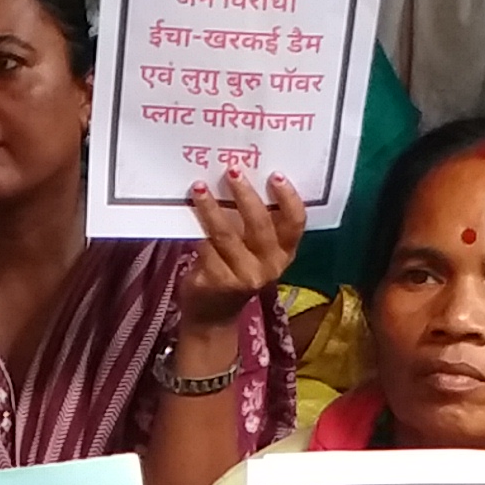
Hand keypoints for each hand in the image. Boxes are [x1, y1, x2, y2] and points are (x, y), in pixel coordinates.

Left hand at [173, 172, 306, 328]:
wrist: (214, 313)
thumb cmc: (235, 268)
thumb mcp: (254, 249)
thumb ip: (256, 222)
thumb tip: (240, 177)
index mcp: (285, 252)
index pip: (296, 223)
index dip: (288, 198)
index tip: (275, 175)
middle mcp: (270, 266)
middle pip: (260, 224)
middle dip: (245, 195)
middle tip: (232, 171)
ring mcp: (245, 276)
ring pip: (227, 234)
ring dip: (211, 207)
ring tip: (199, 187)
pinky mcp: (218, 281)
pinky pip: (207, 247)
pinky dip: (197, 228)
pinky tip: (188, 211)